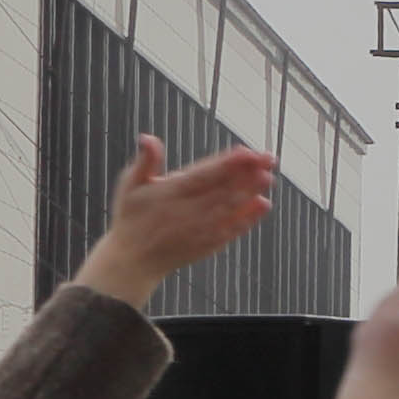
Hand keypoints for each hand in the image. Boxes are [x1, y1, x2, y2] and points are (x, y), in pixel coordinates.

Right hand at [72, 138, 283, 304]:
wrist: (133, 262)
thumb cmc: (131, 218)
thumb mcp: (129, 186)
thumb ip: (145, 161)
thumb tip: (148, 137)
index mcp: (171, 193)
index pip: (204, 175)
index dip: (227, 164)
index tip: (247, 152)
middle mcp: (189, 211)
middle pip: (224, 189)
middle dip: (248, 173)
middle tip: (269, 158)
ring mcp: (201, 229)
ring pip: (231, 208)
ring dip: (252, 192)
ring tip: (269, 176)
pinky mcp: (209, 244)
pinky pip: (232, 229)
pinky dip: (249, 218)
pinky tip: (263, 204)